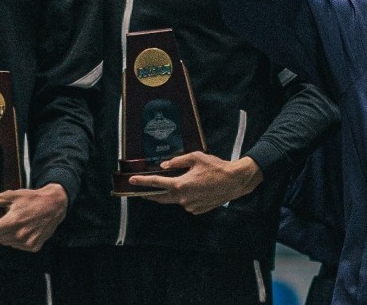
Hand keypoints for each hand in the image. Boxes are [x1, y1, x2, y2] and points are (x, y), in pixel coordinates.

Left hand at [0, 182, 67, 251]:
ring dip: (0, 236)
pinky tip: (18, 230)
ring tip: (5, 225)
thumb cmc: (33, 198)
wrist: (56, 204)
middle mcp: (18, 235)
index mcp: (11, 222)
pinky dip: (12, 239)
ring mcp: (26, 243)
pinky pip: (15, 246)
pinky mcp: (33, 247)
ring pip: (3, 243)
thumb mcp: (11, 195)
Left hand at [124, 152, 262, 214]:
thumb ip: (178, 161)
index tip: (131, 181)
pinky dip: (185, 197)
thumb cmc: (217, 167)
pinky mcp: (197, 210)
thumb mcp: (197, 157)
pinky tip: (195, 189)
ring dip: (172, 193)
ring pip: (175, 199)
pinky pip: (186, 203)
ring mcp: (189, 206)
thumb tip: (165, 165)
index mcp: (180, 184)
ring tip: (177, 185)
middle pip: (160, 197)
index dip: (142, 182)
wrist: (235, 181)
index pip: (156, 183)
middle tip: (141, 191)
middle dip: (150, 194)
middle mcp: (182, 198)